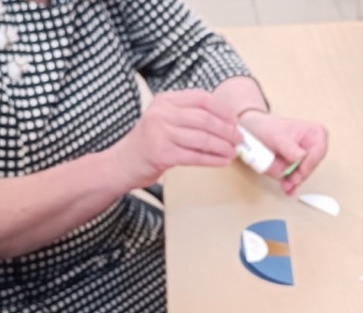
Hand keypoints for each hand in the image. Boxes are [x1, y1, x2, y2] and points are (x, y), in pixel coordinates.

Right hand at [109, 90, 242, 190]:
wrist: (123, 163)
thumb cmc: (149, 143)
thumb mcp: (165, 119)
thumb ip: (189, 116)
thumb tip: (225, 123)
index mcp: (166, 100)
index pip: (201, 98)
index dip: (222, 110)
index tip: (234, 120)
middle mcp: (162, 113)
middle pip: (205, 118)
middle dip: (226, 130)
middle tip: (238, 138)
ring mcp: (161, 133)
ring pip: (202, 138)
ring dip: (222, 146)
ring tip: (233, 152)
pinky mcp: (162, 153)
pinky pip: (195, 156)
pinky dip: (212, 159)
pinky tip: (222, 161)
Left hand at [239, 110, 327, 194]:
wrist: (255, 131)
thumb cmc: (268, 128)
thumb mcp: (278, 137)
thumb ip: (290, 148)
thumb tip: (300, 158)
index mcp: (315, 133)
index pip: (319, 151)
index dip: (310, 162)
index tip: (301, 169)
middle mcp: (312, 147)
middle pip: (312, 166)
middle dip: (300, 175)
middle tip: (291, 180)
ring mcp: (304, 159)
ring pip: (303, 175)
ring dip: (294, 181)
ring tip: (286, 185)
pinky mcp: (295, 168)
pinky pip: (295, 179)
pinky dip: (290, 185)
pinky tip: (287, 189)